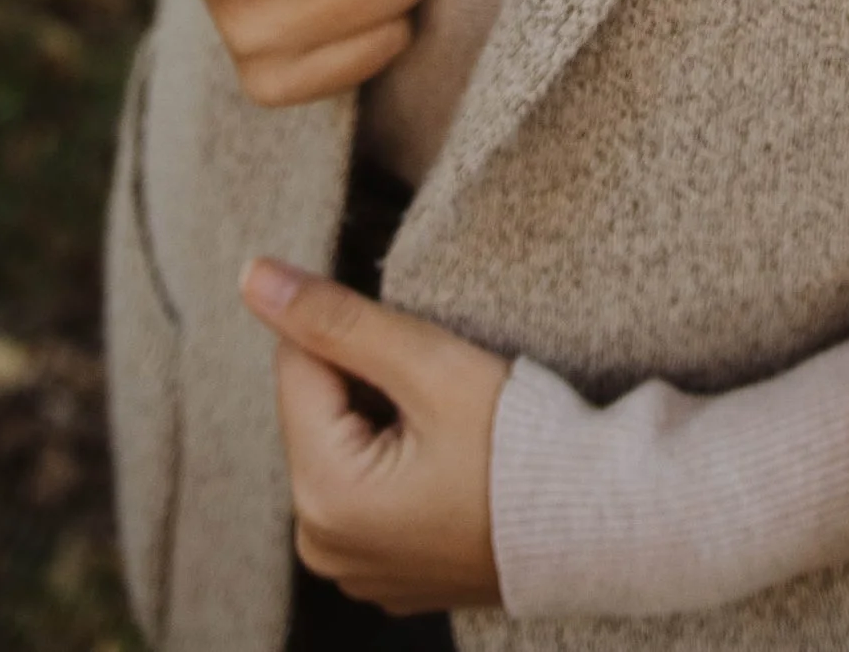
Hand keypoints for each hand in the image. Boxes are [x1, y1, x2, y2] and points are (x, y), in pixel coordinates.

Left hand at [242, 257, 505, 611]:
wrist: (597, 524)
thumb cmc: (519, 443)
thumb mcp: (427, 364)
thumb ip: (335, 318)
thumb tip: (252, 277)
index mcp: (323, 497)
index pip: (298, 365)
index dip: (356, 335)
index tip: (416, 347)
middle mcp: (322, 546)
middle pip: (317, 410)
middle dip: (368, 382)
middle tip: (441, 396)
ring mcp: (352, 569)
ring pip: (341, 444)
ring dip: (383, 419)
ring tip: (451, 431)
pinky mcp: (384, 572)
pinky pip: (366, 489)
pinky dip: (397, 462)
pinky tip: (452, 465)